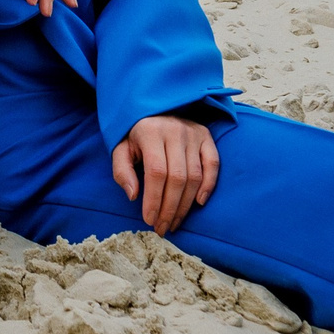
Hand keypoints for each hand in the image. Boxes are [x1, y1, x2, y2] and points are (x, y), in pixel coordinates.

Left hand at [112, 113, 220, 234]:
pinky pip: (213, 164)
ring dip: (185, 204)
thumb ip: (122, 171)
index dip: (154, 199)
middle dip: (170, 208)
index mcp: (151, 132)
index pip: (156, 172)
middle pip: (177, 178)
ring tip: (175, 221)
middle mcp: (175, 131)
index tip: (149, 220)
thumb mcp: (121, 148)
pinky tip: (199, 202)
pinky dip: (209, 185)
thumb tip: (133, 196)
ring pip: (194, 175)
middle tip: (163, 227)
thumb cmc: (135, 133)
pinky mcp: (206, 136)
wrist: (155, 106)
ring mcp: (193, 133)